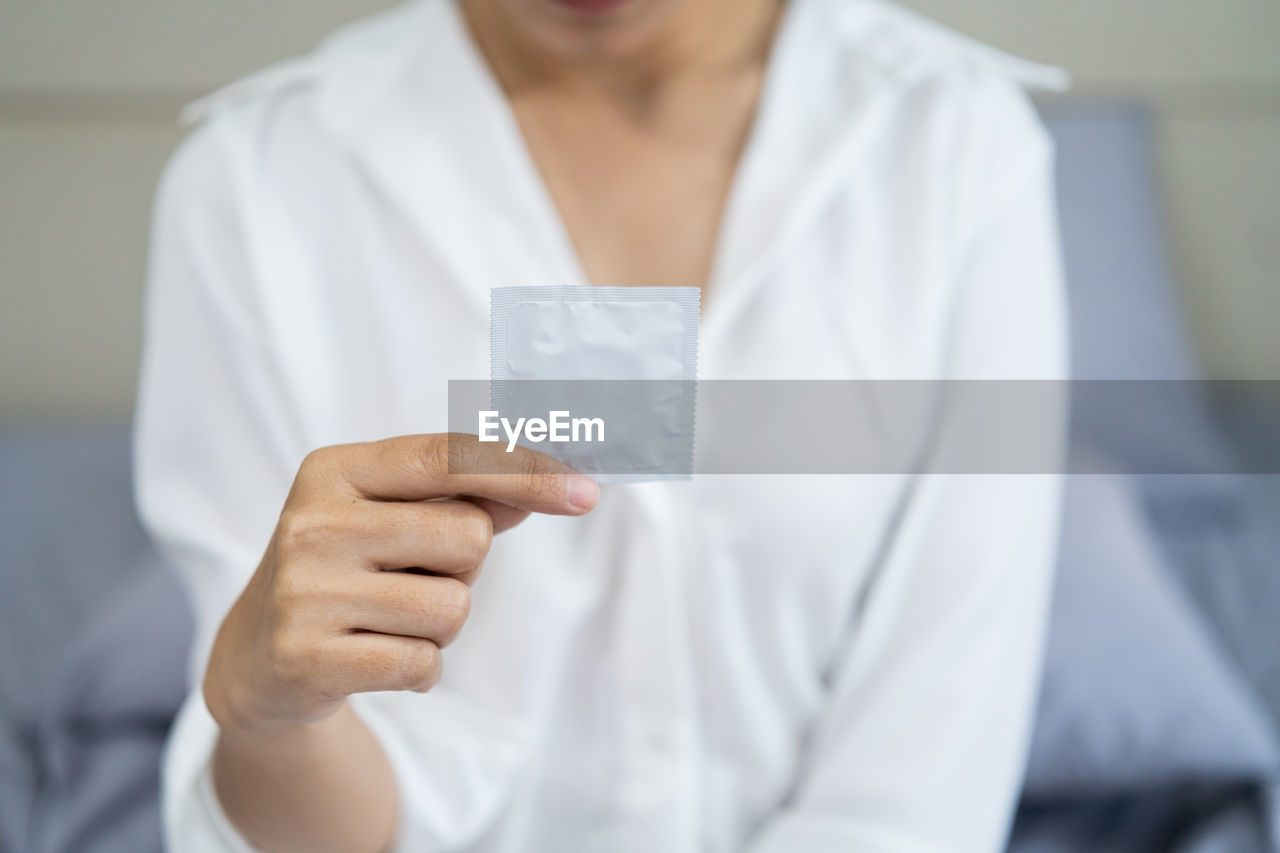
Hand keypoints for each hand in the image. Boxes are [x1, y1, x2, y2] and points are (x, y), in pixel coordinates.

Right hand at [203, 433, 597, 731]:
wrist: (256, 655)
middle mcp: (313, 522)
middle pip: (468, 537)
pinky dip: (422, 668)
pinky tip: (377, 657)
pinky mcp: (308, 657)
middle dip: (465, 567)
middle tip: (414, 577)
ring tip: (390, 620)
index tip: (586, 491)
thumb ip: (468, 497)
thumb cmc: (348, 569)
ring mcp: (305, 591)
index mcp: (335, 470)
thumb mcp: (393, 517)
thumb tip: (553, 481)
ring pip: (453, 607)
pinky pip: (424, 662)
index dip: (525, 470)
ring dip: (442, 624)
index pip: (449, 457)